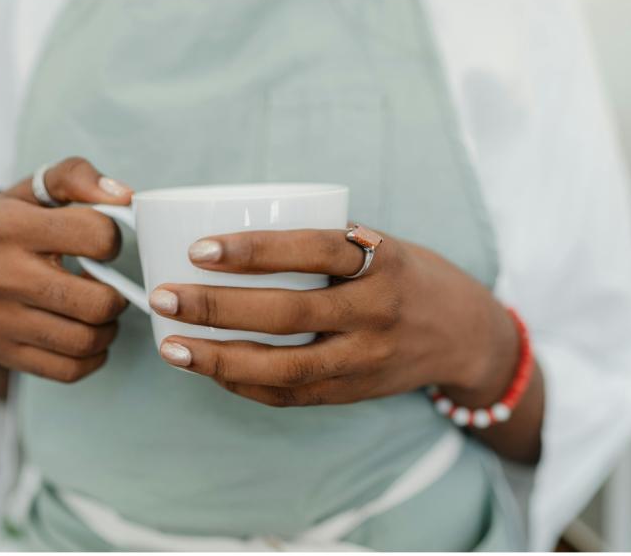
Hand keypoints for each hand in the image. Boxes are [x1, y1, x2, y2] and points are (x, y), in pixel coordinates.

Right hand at [0, 157, 132, 384]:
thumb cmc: (11, 225)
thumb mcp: (35, 188)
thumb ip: (78, 177)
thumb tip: (123, 195)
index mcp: (10, 227)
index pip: (96, 236)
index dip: (113, 239)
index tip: (102, 243)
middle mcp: (0, 276)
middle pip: (97, 302)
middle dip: (117, 296)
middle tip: (108, 286)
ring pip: (86, 341)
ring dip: (108, 329)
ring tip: (98, 311)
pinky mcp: (2, 352)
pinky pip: (69, 370)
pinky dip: (92, 357)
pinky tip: (86, 335)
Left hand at [149, 227, 519, 408]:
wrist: (466, 336)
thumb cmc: (408, 277)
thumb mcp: (382, 245)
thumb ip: (325, 244)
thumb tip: (237, 235)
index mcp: (382, 262)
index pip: (315, 250)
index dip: (255, 250)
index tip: (199, 249)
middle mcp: (377, 313)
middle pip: (290, 315)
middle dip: (219, 308)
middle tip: (164, 297)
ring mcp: (366, 360)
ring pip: (286, 368)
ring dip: (220, 359)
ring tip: (171, 346)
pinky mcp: (354, 393)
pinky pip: (293, 396)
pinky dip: (245, 384)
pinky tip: (208, 369)